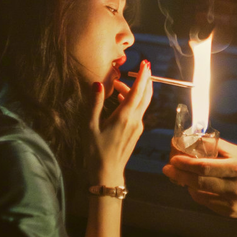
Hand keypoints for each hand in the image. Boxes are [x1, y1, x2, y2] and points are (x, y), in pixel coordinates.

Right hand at [86, 61, 152, 184]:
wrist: (107, 173)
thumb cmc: (96, 150)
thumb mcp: (90, 126)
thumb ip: (95, 103)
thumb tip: (97, 84)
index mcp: (125, 116)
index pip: (138, 91)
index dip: (142, 76)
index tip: (145, 63)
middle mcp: (135, 120)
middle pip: (146, 95)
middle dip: (146, 79)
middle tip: (143, 67)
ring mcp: (138, 126)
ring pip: (143, 103)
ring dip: (136, 91)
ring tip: (119, 86)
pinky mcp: (137, 132)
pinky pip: (139, 111)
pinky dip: (134, 101)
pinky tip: (121, 101)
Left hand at [162, 139, 236, 217]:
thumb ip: (218, 147)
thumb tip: (194, 140)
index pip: (205, 168)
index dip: (185, 164)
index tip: (173, 159)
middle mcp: (235, 188)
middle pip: (199, 183)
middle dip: (179, 175)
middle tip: (167, 168)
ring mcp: (233, 204)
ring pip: (201, 196)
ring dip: (187, 186)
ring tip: (181, 176)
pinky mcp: (232, 214)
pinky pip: (208, 204)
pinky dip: (199, 195)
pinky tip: (195, 187)